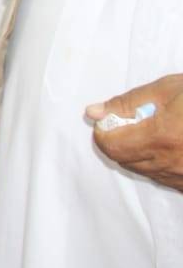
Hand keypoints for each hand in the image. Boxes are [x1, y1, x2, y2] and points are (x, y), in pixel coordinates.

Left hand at [88, 74, 182, 191]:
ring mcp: (182, 178)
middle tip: (133, 121)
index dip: (104, 129)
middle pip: (122, 159)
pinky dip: (155, 161)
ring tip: (156, 130)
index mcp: (162, 136)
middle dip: (118, 139)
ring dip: (135, 150)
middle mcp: (171, 163)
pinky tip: (170, 144)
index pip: (111, 144)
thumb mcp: (167, 90)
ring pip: (139, 169)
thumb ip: (127, 102)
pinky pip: (160, 176)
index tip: (111, 117)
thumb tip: (93, 112)